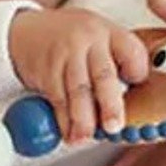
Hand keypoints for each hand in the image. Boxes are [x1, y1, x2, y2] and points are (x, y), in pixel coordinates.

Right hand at [9, 8, 148, 142]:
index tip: (137, 89)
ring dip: (83, 120)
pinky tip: (68, 132)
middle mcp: (89, 40)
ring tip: (86, 137)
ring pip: (78, 92)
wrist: (27, 28)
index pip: (132, 52)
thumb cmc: (70, 38)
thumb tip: (133, 100)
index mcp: (109, 33)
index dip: (138, 73)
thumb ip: (115, 62)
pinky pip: (57, 99)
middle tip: (114, 126)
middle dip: (110, 105)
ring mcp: (66, 54)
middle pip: (104, 76)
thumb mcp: (97, 38)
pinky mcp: (47, 69)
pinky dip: (63, 120)